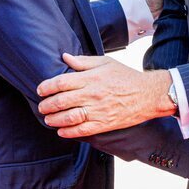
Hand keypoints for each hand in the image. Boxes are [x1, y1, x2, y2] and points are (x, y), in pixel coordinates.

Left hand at [37, 54, 173, 137]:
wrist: (147, 94)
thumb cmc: (126, 76)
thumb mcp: (105, 63)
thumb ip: (83, 61)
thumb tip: (65, 56)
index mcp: (91, 78)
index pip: (61, 82)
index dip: (47, 86)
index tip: (40, 90)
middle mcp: (92, 94)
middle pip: (61, 101)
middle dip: (47, 105)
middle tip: (42, 106)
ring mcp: (98, 110)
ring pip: (68, 117)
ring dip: (54, 119)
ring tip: (48, 119)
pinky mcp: (104, 124)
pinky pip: (82, 130)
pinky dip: (68, 132)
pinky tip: (61, 131)